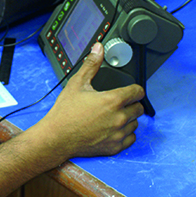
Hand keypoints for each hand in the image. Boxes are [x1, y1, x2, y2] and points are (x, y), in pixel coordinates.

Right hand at [33, 43, 144, 166]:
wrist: (56, 137)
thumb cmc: (65, 112)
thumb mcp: (77, 83)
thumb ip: (91, 65)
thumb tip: (98, 48)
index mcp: (113, 100)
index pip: (138, 92)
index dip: (135, 89)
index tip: (131, 90)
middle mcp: (119, 118)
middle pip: (139, 108)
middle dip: (131, 104)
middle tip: (118, 103)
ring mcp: (118, 134)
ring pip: (135, 124)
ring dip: (128, 119)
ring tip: (113, 116)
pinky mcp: (115, 147)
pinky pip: (131, 139)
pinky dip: (124, 134)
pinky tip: (113, 129)